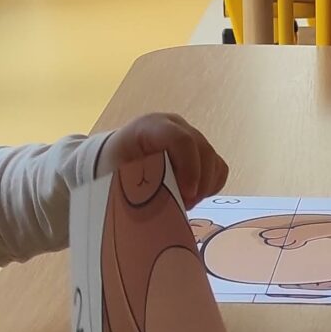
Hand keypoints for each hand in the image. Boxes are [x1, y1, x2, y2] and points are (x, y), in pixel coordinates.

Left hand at [98, 113, 227, 204]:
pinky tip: (192, 196)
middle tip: (185, 205)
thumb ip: (140, 184)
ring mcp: (190, 136)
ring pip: (213, 160)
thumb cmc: (113, 167)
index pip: (181, 139)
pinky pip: (218, 168)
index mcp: (151, 127)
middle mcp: (175, 126)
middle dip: (199, 183)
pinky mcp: (199, 151)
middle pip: (202, 150)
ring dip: (204, 187)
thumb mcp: (120, 174)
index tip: (186, 195)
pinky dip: (210, 186)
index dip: (189, 167)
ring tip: (185, 203)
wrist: (113, 159)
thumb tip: (161, 206)